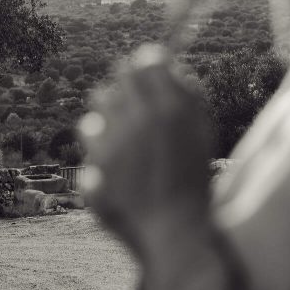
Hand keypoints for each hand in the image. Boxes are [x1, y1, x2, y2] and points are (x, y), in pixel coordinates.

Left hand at [78, 44, 215, 258]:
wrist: (175, 228)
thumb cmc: (193, 178)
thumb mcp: (201, 131)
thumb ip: (185, 95)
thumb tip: (166, 65)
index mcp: (170, 109)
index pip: (148, 61)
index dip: (150, 63)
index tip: (151, 70)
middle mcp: (139, 121)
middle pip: (119, 78)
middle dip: (128, 86)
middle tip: (138, 100)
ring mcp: (113, 144)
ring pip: (97, 105)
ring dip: (109, 112)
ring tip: (125, 129)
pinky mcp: (95, 167)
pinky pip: (88, 134)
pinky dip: (99, 142)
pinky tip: (115, 154)